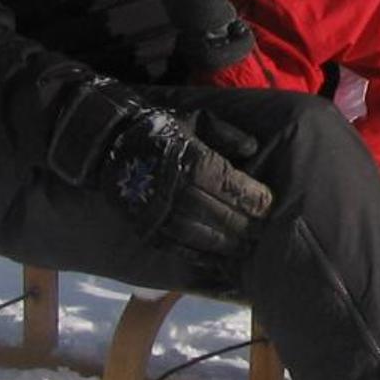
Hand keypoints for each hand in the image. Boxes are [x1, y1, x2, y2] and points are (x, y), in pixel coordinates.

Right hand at [48, 84, 273, 260]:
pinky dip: (198, 255)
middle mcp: (177, 189)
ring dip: (225, 244)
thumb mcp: (196, 120)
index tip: (268, 205)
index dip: (253, 198)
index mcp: (192, 160)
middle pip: (219, 213)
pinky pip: (176, 246)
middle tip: (262, 232)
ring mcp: (159, 211)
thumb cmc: (162, 129)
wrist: (110, 142)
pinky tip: (216, 259)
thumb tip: (253, 148)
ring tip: (245, 249)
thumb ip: (227, 134)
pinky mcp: (145, 227)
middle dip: (244, 225)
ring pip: (200, 234)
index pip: (231, 185)